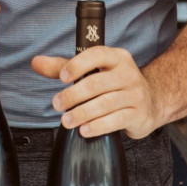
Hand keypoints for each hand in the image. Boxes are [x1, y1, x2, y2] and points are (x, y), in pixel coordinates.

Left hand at [31, 45, 158, 139]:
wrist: (150, 101)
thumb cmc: (114, 84)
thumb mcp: (92, 71)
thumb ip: (63, 66)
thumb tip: (36, 62)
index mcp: (117, 57)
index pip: (97, 55)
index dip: (78, 65)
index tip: (62, 78)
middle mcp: (128, 73)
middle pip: (97, 83)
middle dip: (73, 95)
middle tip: (57, 104)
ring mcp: (135, 94)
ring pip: (105, 104)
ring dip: (82, 113)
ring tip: (67, 120)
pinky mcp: (138, 114)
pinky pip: (115, 120)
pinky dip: (97, 126)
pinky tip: (84, 130)